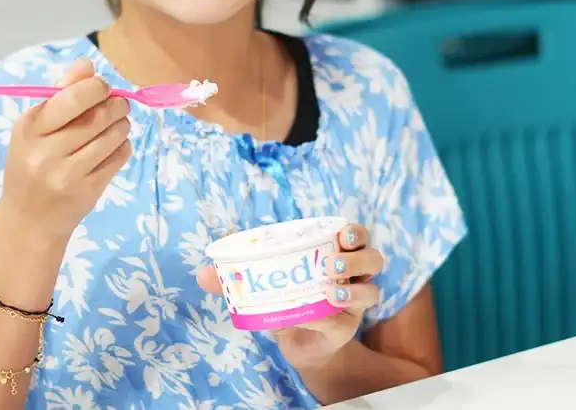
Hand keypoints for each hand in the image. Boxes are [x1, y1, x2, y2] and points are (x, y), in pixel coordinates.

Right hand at [1, 58, 131, 237]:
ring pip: (113, 136)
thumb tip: (87, 64)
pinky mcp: (88, 190)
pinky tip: (114, 146)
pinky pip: (119, 157)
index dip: (97, 87)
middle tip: (119, 103)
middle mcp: (46, 151)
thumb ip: (61, 93)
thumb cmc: (32, 162)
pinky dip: (123, 146)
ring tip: (117, 124)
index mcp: (30, 128)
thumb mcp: (35, 127)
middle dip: (116, 104)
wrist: (29, 219)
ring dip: (122, 124)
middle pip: (98, 116)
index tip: (103, 88)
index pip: (72, 98)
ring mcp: (68, 174)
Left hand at [197, 224, 382, 370]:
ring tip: (330, 289)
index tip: (341, 233)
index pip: (355, 236)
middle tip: (335, 259)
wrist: (295, 344)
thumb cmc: (284, 302)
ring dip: (353, 287)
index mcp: (334, 255)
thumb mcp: (263, 284)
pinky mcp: (346, 328)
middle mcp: (351, 277)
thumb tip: (201, 274)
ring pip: (373, 289)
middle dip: (359, 254)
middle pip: (374, 258)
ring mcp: (353, 303)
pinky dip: (329, 315)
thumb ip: (234, 278)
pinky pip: (347, 320)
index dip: (354, 232)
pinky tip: (313, 315)